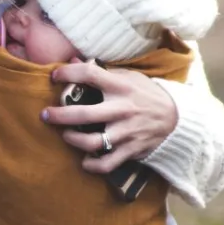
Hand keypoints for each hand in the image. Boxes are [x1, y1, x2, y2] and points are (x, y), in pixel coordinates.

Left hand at [42, 62, 177, 173]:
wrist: (177, 118)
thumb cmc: (147, 94)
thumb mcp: (130, 77)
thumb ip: (103, 71)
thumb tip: (74, 59)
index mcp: (121, 87)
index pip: (90, 74)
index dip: (68, 73)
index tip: (54, 76)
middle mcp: (122, 109)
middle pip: (84, 114)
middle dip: (59, 115)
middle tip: (45, 115)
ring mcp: (126, 132)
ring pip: (92, 142)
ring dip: (73, 140)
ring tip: (66, 135)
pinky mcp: (131, 150)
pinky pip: (107, 163)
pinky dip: (93, 165)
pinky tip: (84, 160)